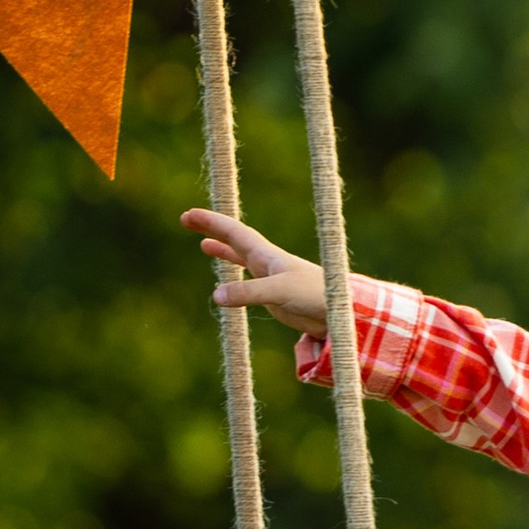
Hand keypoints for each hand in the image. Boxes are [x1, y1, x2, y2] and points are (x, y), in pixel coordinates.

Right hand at [183, 208, 328, 335]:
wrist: (341, 313)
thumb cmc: (316, 295)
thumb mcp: (280, 291)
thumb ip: (249, 293)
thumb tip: (216, 296)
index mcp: (267, 255)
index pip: (234, 232)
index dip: (212, 223)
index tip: (189, 215)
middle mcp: (267, 263)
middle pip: (234, 240)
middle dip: (211, 229)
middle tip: (187, 218)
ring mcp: (270, 279)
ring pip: (240, 259)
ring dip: (222, 250)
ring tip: (203, 244)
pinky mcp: (274, 297)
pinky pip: (246, 285)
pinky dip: (233, 282)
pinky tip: (226, 288)